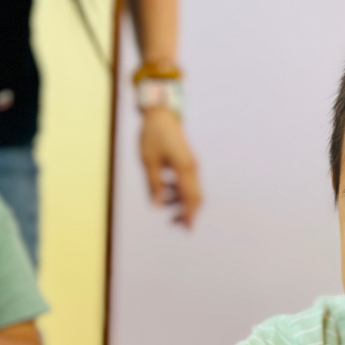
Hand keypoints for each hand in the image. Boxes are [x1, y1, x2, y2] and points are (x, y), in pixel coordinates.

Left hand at [139, 108, 201, 226]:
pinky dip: (180, 191)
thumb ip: (154, 184)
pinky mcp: (188, 162)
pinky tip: (166, 191)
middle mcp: (191, 168)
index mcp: (183, 168)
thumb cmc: (153, 135)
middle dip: (187, 213)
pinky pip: (188, 182)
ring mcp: (191, 165)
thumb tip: (156, 206)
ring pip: (193, 191)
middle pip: (196, 197)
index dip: (189, 215)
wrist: (162, 115)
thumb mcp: (148, 161)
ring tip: (165, 205)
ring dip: (181, 202)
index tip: (187, 230)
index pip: (190, 197)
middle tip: (174, 224)